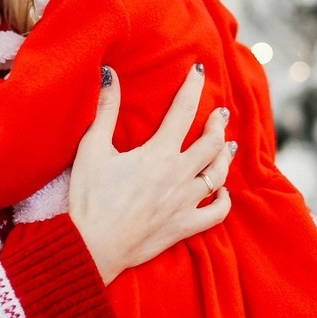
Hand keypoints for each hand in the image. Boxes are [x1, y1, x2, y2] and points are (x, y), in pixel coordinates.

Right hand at [68, 65, 233, 283]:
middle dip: (218, 124)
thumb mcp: (92, 149)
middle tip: (221, 113)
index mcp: (158, 154)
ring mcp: (185, 203)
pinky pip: (216, 214)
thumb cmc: (89, 198)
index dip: (194, 87)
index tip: (201, 71)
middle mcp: (179, 176)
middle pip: (211, 143)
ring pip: (218, 175)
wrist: (92, 246)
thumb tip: (109, 74)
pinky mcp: (184, 227)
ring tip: (228, 146)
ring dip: (225, 157)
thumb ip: (105, 110)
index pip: (183, 111)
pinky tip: (224, 192)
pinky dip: (224, 201)